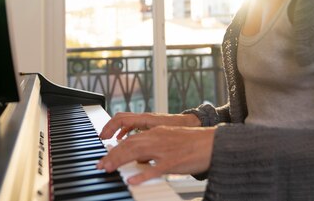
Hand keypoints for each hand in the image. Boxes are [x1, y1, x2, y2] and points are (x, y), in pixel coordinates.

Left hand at [96, 126, 214, 184]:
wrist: (213, 142)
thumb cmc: (193, 144)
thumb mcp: (169, 141)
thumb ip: (153, 149)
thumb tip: (139, 161)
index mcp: (157, 133)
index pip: (130, 140)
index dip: (115, 149)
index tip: (104, 158)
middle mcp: (158, 138)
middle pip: (129, 145)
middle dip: (112, 155)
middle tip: (100, 166)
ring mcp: (165, 150)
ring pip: (137, 153)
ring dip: (120, 161)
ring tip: (108, 169)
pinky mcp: (174, 161)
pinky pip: (155, 168)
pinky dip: (142, 174)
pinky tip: (133, 180)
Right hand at [99, 112, 200, 139]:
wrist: (192, 123)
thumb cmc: (181, 129)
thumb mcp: (164, 140)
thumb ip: (151, 149)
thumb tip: (138, 158)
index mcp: (145, 119)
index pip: (121, 120)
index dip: (110, 128)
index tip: (103, 137)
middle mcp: (144, 117)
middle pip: (120, 118)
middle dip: (108, 128)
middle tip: (102, 137)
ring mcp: (146, 119)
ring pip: (125, 120)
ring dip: (115, 129)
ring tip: (108, 139)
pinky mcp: (149, 124)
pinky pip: (132, 124)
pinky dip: (123, 130)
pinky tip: (122, 138)